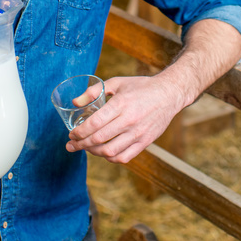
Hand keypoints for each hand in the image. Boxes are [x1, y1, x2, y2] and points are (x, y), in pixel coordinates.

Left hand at [65, 75, 185, 163]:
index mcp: (121, 104)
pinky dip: (110, 158)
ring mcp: (138, 133)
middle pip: (98, 139)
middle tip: (71, 144)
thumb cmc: (141, 87)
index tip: (71, 134)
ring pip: (109, 152)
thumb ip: (94, 91)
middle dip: (80, 144)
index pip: (94, 124)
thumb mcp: (117, 82)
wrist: (169, 94)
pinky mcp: (145, 142)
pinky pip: (124, 157)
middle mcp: (130, 120)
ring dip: (93, 152)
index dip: (79, 132)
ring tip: (85, 148)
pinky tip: (103, 153)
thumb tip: (75, 102)